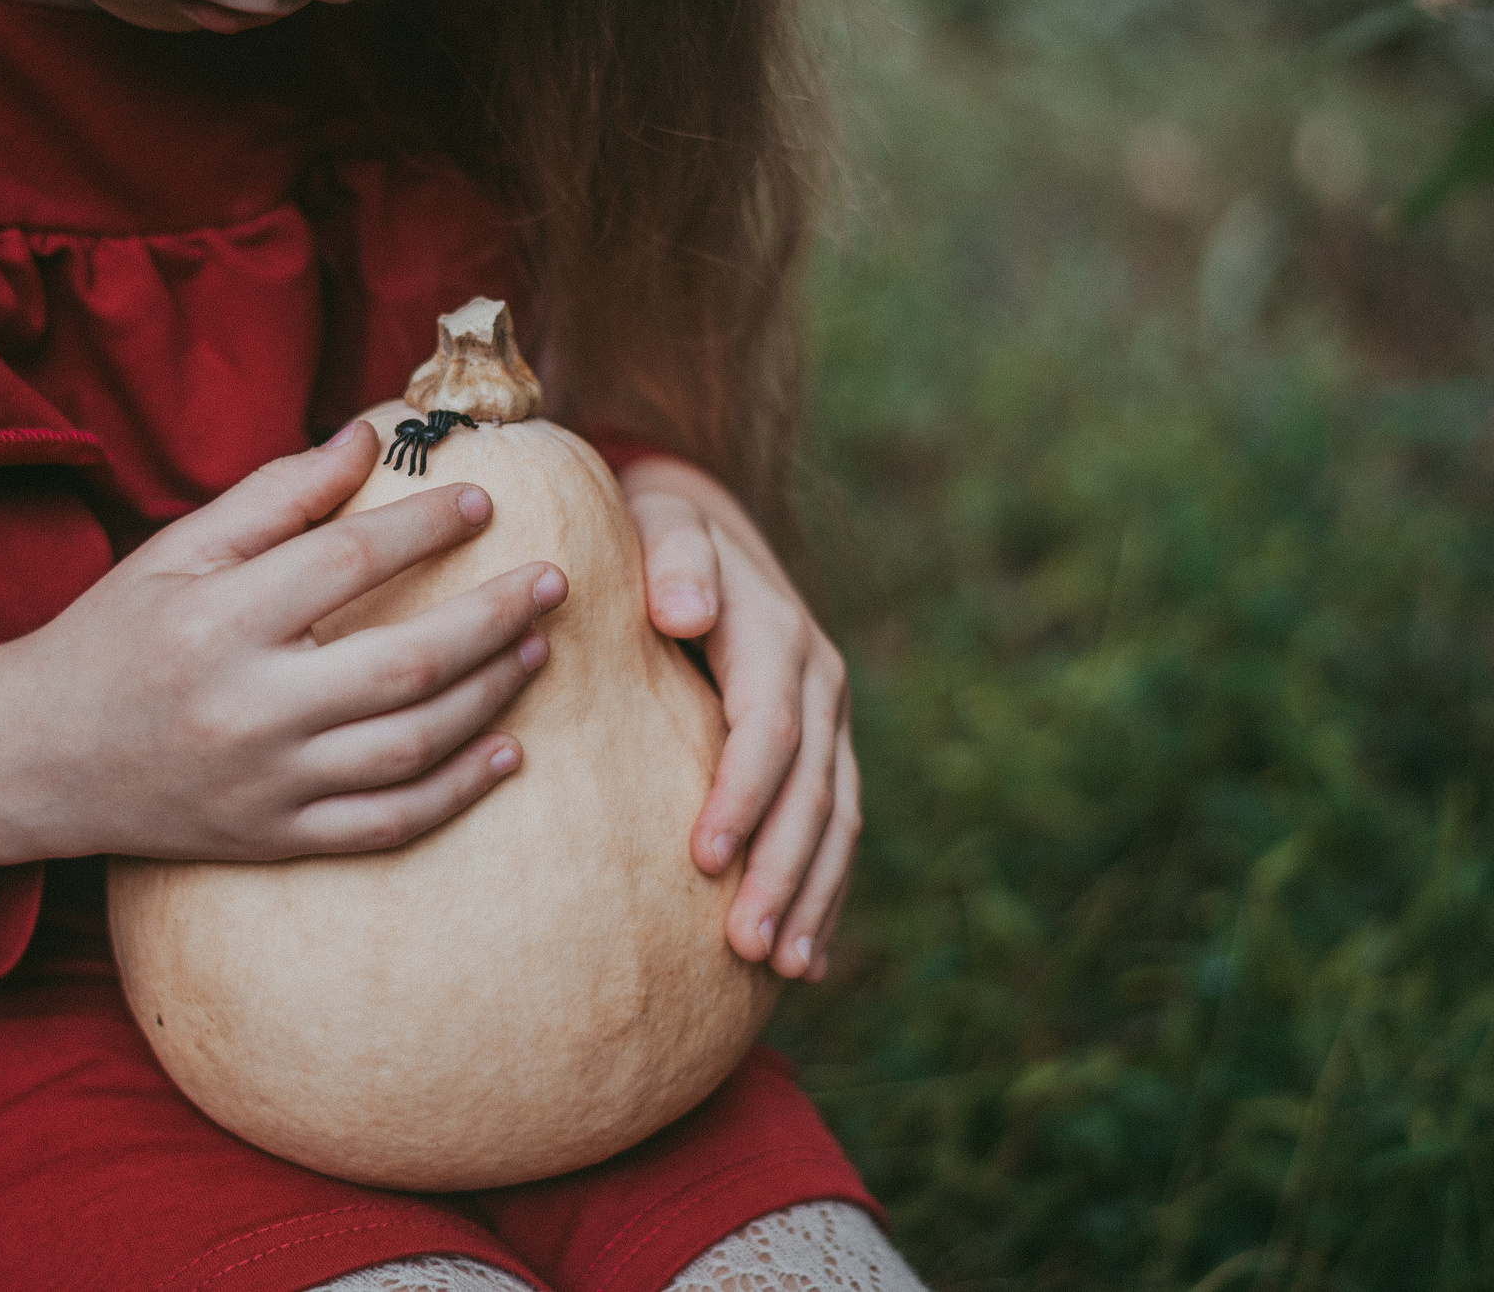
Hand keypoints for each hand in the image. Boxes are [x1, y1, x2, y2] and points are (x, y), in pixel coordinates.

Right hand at [0, 422, 566, 866]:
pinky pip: (388, 822)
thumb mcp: (175, 551)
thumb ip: (275, 496)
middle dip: (494, 617)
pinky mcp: (276, 837)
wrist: (36, 760)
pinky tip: (509, 751)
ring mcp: (266, 781)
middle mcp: (246, 705)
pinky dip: (458, 791)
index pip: (348, 560)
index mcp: (217, 618)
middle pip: (405, 661)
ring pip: (411, 745)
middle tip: (552, 581)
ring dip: (490, 695)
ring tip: (535, 649)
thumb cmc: (113, 638)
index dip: (425, 526)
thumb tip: (365, 440)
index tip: (482, 502)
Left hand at [619, 455, 856, 981]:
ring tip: (785, 968)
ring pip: (837, 820)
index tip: (703, 858)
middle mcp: (819, 681)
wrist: (700, 528)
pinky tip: (810, 960)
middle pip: (813, 791)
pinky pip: (836, 828)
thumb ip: (675, 562)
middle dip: (783, 871)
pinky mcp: (824, 751)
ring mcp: (830, 721)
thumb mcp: (660, 526)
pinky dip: (826, 892)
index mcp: (778, 634)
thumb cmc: (656, 536)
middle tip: (747, 947)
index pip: (769, 728)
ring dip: (813, 896)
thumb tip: (685, 610)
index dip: (742, 794)